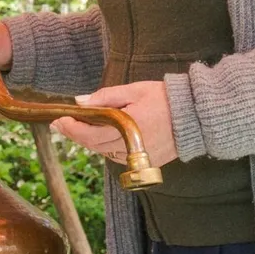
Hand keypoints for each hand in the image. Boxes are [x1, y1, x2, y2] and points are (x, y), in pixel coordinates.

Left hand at [52, 81, 178, 167]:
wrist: (196, 115)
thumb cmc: (166, 98)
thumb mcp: (134, 91)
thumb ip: (106, 97)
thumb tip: (80, 102)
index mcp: (128, 128)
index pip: (90, 133)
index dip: (71, 128)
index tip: (58, 120)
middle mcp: (132, 148)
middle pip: (94, 145)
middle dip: (76, 134)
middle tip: (61, 124)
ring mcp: (139, 158)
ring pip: (105, 153)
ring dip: (91, 141)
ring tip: (81, 127)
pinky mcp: (147, 162)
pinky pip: (119, 157)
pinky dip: (107, 147)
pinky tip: (104, 136)